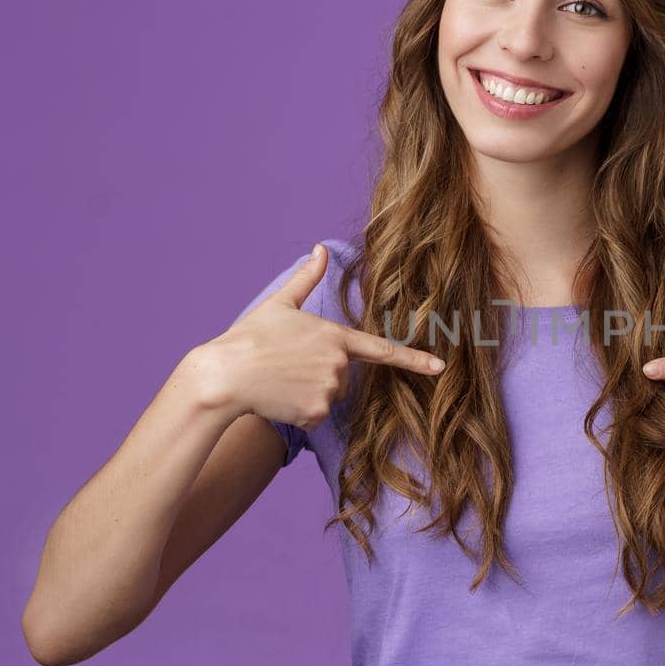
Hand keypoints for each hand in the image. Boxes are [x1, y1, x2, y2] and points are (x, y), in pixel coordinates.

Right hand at [204, 244, 444, 429]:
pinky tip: (280, 399)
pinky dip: (300, 412)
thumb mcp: (280, 304)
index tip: (440, 367)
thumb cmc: (249, 338)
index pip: (382, 349)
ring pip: (329, 397)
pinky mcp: (315, 413)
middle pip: (344, 376)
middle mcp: (338, 363)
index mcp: (334, 335)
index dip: (414, 359)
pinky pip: (316, 417)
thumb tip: (319, 249)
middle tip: (289, 365)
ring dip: (309, 393)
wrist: (224, 375)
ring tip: (280, 381)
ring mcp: (329, 389)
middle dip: (322, 374)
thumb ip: (306, 279)